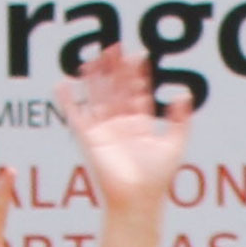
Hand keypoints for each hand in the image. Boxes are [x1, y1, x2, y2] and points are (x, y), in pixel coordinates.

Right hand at [56, 45, 186, 219]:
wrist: (137, 198)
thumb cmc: (156, 179)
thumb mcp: (174, 144)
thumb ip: (180, 119)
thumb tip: (183, 94)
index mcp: (140, 126)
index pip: (137, 93)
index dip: (137, 75)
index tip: (138, 55)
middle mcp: (120, 126)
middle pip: (116, 91)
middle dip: (115, 70)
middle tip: (114, 47)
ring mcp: (103, 131)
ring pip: (98, 98)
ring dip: (95, 79)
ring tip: (94, 58)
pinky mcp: (89, 139)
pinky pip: (75, 116)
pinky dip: (67, 101)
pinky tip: (62, 84)